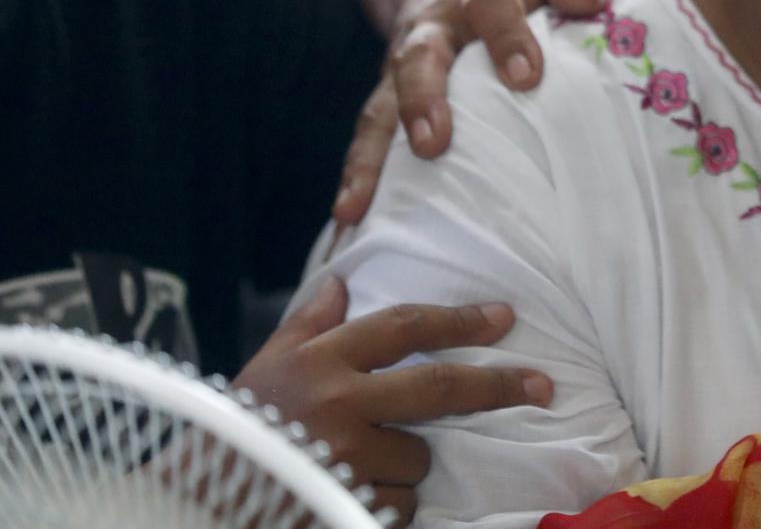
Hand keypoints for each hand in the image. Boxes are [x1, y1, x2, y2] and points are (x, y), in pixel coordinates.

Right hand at [234, 278, 553, 524]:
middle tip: (542, 386)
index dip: (459, 320)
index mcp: (320, 363)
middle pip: (440, 388)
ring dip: (404, 466)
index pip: (404, 328)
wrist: (193, 501)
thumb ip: (307, 326)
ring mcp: (347, 458)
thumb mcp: (264, 369)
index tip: (504, 318)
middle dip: (499, 385)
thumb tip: (339, 279)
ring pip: (419, 459)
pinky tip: (354, 497)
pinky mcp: (351, 503)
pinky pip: (401, 505)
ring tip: (357, 468)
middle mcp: (339, 405)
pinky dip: (387, 504)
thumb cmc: (232, 433)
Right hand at [332, 0, 606, 224]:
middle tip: (432, 144)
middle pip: (419, 58)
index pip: (491, 6)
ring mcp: (402, 68)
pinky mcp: (388, 102)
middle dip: (422, 99)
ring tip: (357, 207)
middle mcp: (433, 29)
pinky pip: (368, 141)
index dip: (507, 37)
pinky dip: (356, 180)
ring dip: (369, 157)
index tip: (527, 77)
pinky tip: (348, 226)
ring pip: (380, 108)